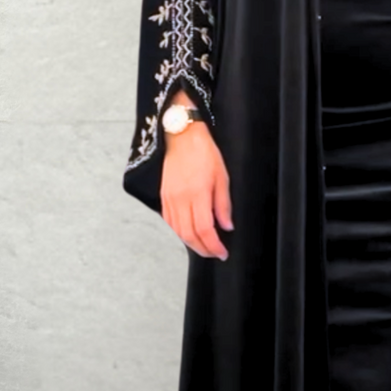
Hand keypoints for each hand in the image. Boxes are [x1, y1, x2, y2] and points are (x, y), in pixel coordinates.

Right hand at [160, 115, 233, 259]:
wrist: (182, 137)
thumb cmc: (203, 152)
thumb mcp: (222, 177)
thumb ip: (223, 205)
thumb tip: (227, 226)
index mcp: (197, 194)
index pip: (205, 229)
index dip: (213, 245)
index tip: (222, 252)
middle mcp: (180, 199)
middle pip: (189, 235)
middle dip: (203, 249)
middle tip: (215, 254)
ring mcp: (169, 198)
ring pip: (178, 231)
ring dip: (191, 243)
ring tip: (204, 247)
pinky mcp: (163, 196)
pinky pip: (169, 221)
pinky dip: (179, 232)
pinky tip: (188, 234)